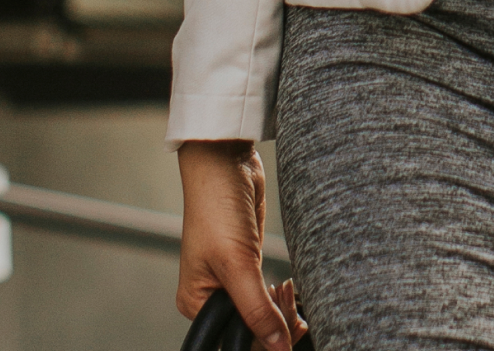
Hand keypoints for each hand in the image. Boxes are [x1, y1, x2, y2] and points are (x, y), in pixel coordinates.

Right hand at [177, 142, 304, 349]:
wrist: (227, 161)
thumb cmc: (216, 205)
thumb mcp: (237, 263)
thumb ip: (257, 309)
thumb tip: (278, 347)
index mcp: (197, 302)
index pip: (235, 339)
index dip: (265, 341)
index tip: (290, 330)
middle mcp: (212, 295)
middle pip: (251, 330)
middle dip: (276, 325)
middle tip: (295, 311)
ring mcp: (232, 280)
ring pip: (263, 314)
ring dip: (282, 311)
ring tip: (290, 294)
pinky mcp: (249, 263)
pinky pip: (268, 294)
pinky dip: (281, 297)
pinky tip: (288, 289)